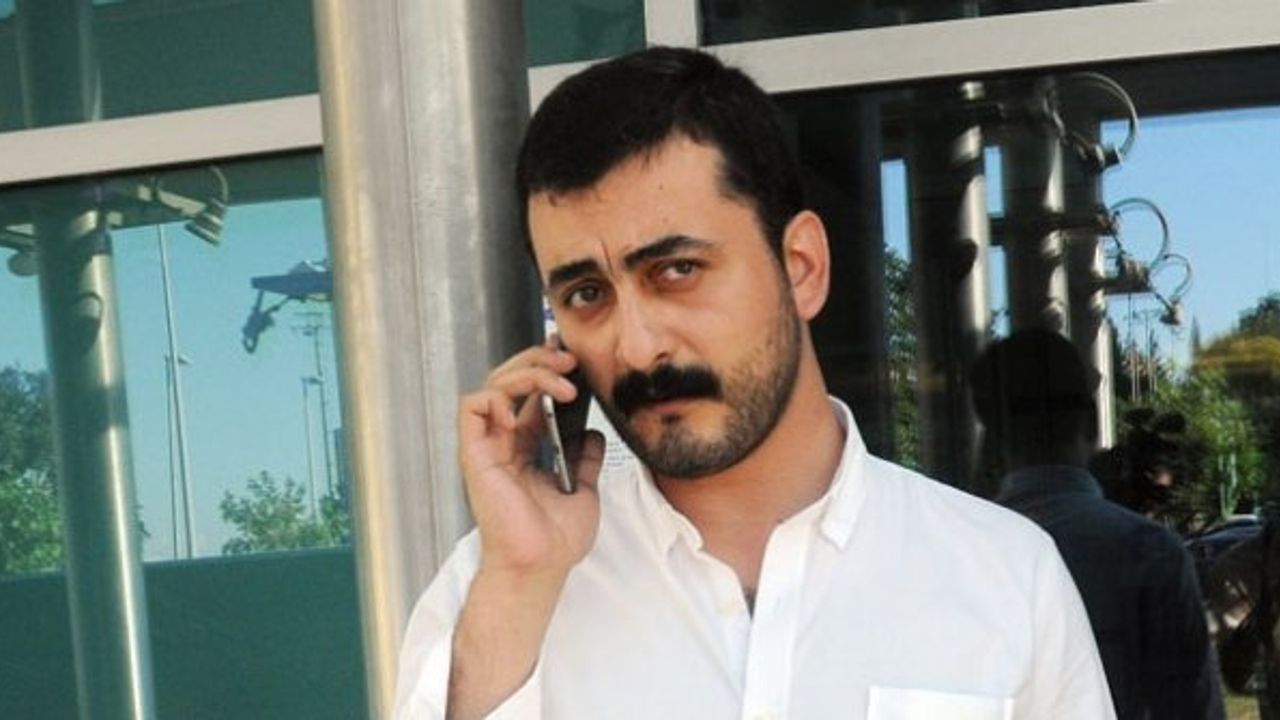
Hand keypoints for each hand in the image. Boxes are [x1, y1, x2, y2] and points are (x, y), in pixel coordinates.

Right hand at [458, 343, 605, 581]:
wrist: (542, 567)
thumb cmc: (557, 541)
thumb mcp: (583, 492)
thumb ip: (585, 460)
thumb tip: (593, 434)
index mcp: (526, 447)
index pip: (531, 392)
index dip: (550, 367)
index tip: (578, 358)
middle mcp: (505, 441)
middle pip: (511, 378)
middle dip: (540, 359)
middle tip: (571, 361)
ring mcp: (489, 446)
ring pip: (494, 383)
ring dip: (528, 372)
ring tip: (561, 383)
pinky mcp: (476, 455)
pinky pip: (473, 407)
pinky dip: (496, 396)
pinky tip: (521, 409)